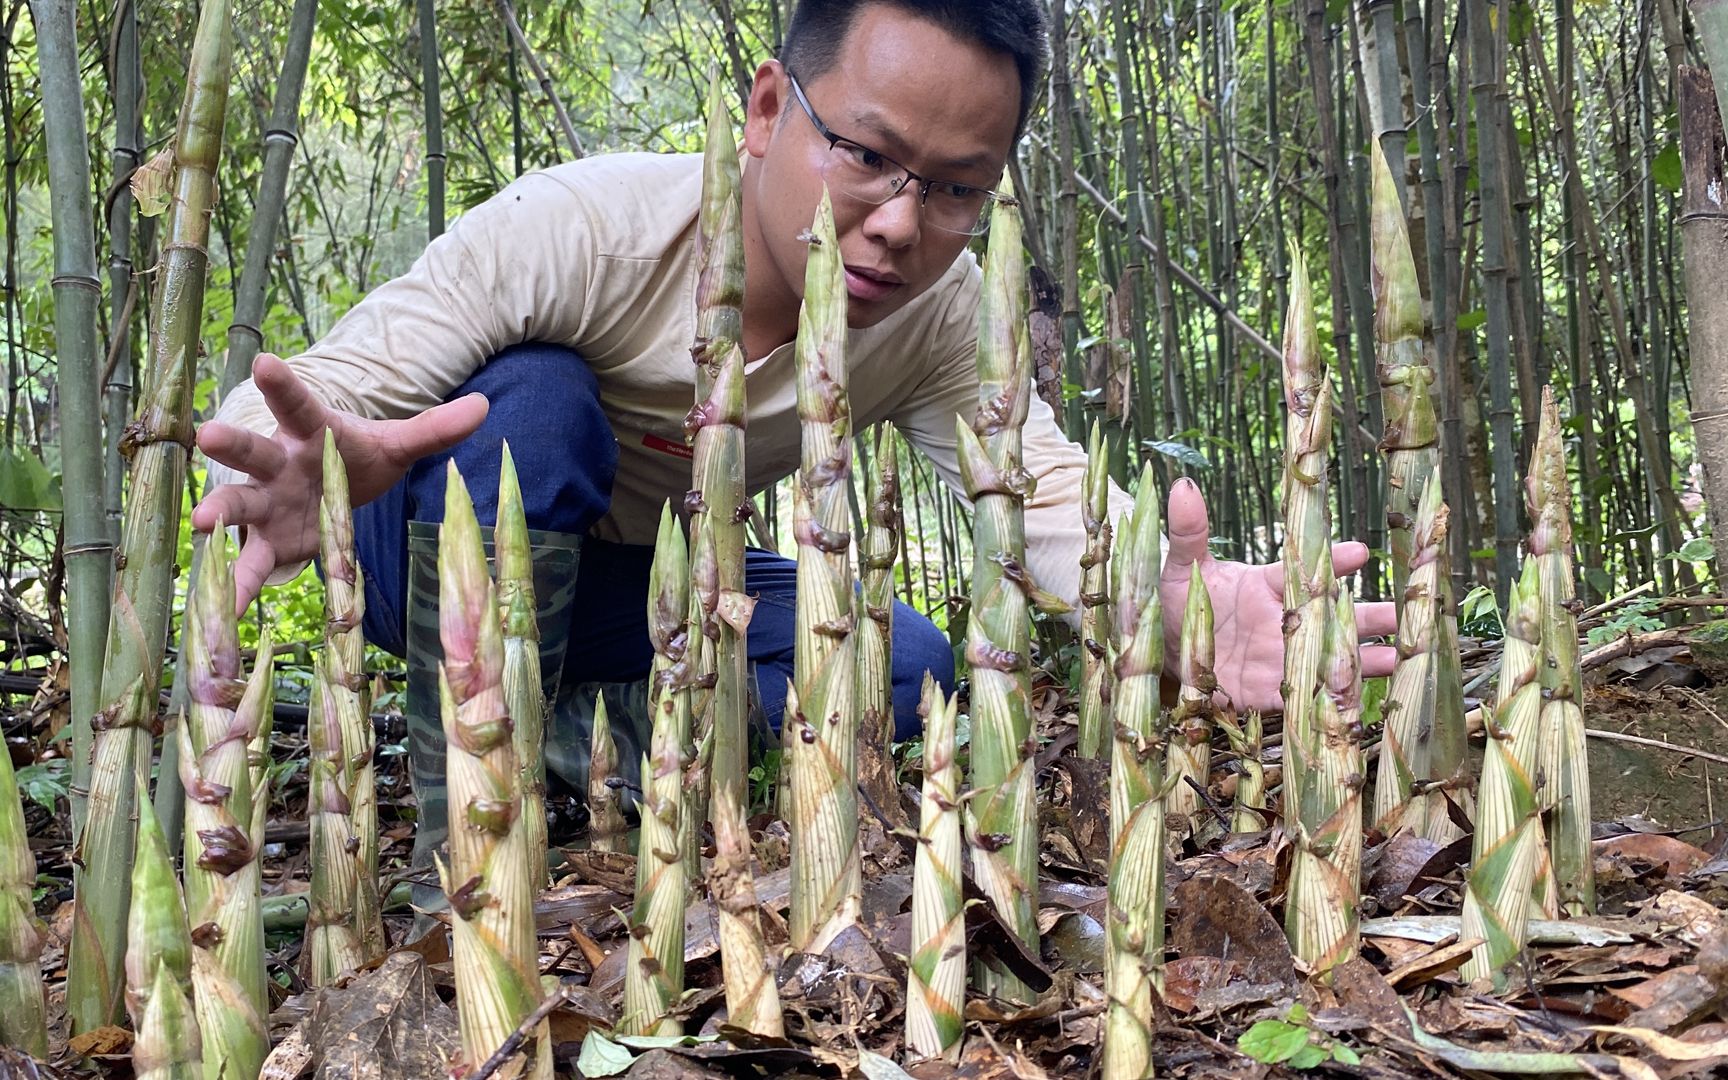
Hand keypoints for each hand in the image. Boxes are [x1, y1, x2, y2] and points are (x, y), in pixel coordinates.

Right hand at [191, 354, 487, 612]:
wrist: (333, 492)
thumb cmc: (357, 460)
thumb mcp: (396, 445)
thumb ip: (434, 429)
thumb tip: (483, 406)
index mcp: (312, 433)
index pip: (298, 405)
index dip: (283, 385)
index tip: (265, 362)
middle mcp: (280, 464)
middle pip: (254, 451)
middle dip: (233, 444)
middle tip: (210, 433)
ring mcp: (267, 503)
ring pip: (239, 502)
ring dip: (221, 510)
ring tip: (203, 522)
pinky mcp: (270, 542)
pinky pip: (250, 564)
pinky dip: (235, 585)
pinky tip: (222, 608)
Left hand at [1160, 476, 1396, 713]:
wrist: (1168, 652)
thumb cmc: (1181, 602)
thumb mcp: (1182, 568)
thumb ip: (1189, 532)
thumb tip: (1182, 486)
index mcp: (1268, 585)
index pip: (1304, 571)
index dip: (1332, 561)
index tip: (1359, 552)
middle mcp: (1285, 620)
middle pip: (1335, 616)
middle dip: (1372, 615)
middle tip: (1406, 611)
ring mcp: (1283, 657)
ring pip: (1332, 657)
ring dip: (1366, 658)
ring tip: (1401, 657)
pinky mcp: (1273, 693)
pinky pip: (1309, 698)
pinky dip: (1334, 700)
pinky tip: (1359, 701)